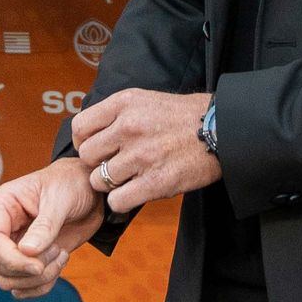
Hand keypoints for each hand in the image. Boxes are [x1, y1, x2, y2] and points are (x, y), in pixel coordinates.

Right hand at [0, 159, 105, 298]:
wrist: (90, 191)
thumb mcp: (61, 198)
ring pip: (8, 280)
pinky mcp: (30, 261)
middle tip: (57, 251)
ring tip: (61, 254)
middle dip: (25, 269)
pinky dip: (43, 284)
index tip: (37, 265)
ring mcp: (15, 247)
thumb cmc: (72, 183)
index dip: (9, 258)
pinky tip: (61, 262)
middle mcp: (4, 228)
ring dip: (38, 278)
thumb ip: (45, 225)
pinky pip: (25, 287)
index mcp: (3, 205)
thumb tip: (27, 251)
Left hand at [73, 90, 220, 213]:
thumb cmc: (183, 116)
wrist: (221, 129)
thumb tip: (87, 135)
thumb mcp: (145, 100)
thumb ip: (115, 114)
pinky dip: (122, 201)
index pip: (80, 127)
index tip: (98, 148)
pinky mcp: (156, 182)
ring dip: (111, 184)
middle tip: (116, 165)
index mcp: (125, 103)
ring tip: (130, 177)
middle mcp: (129, 127)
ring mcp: (142, 155)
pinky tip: (136, 192)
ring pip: (99, 181)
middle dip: (98, 164)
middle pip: (87, 156)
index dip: (85, 142)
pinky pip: (117, 201)